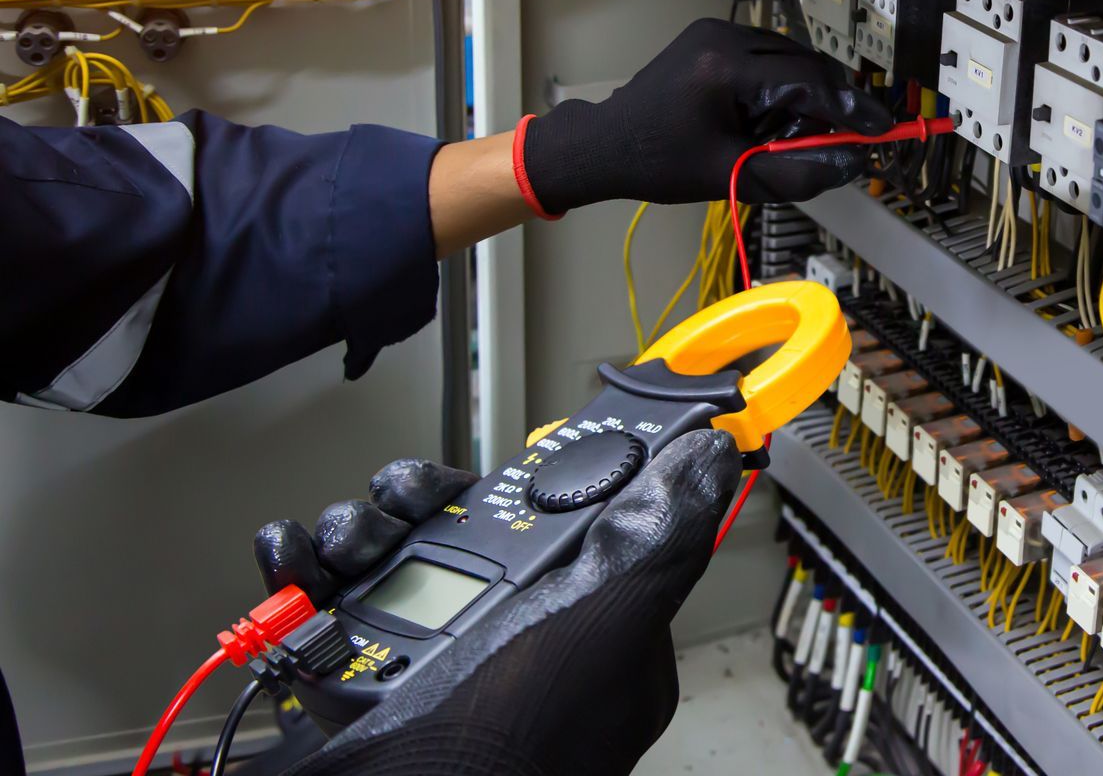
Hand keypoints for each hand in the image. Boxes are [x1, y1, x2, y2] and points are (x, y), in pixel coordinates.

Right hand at [256, 431, 741, 775]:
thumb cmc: (519, 741)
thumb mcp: (610, 619)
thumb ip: (659, 536)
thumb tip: (708, 461)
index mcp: (583, 632)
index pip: (564, 530)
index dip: (526, 489)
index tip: (490, 466)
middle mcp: (508, 647)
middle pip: (464, 534)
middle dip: (420, 500)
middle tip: (397, 497)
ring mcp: (430, 667)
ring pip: (390, 560)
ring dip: (355, 530)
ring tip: (344, 539)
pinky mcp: (356, 686)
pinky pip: (327, 607)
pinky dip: (301, 571)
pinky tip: (295, 554)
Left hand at [521, 18, 892, 212]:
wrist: (605, 144)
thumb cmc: (659, 164)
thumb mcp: (733, 176)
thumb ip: (798, 171)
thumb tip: (854, 162)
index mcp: (723, 69)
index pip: (807, 80)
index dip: (850, 109)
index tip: (880, 130)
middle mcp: (722, 37)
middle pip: (804, 62)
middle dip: (831, 102)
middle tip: (848, 138)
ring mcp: (715, 31)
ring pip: (790, 56)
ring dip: (806, 93)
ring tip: (792, 135)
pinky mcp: (712, 37)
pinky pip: (767, 55)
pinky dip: (781, 85)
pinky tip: (770, 118)